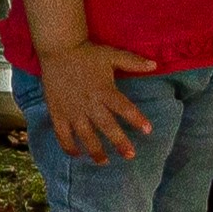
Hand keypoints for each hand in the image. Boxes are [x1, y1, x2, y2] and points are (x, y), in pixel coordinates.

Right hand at [35, 37, 161, 165]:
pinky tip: (77, 154)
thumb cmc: (87, 54)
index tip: (148, 130)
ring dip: (95, 150)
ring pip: (85, 135)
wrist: (58, 49)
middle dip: (119, 142)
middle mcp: (89, 103)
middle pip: (106, 126)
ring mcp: (72, 110)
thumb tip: (154, 65)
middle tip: (130, 155)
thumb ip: (133, 61)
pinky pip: (63, 134)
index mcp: (104, 90)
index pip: (124, 107)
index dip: (136, 119)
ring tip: (104, 162)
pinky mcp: (57, 113)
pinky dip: (69, 146)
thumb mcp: (112, 55)